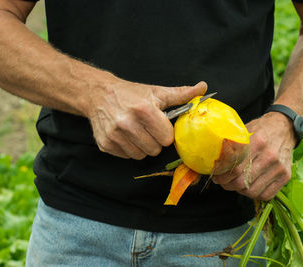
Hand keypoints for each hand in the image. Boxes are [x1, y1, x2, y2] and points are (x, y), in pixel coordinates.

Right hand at [86, 79, 206, 158]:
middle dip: (155, 141)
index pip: (166, 138)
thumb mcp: (157, 92)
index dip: (166, 133)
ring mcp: (114, 135)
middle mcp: (127, 123)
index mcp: (144, 110)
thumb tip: (203, 88)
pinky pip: (126, 157)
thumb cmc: (132, 94)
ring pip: (140, 155)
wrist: (99, 94)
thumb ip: (181, 93)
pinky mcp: (105, 144)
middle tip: (148, 129)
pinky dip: (129, 149)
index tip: (160, 126)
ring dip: (142, 147)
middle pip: (154, 149)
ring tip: (137, 132)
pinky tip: (126, 136)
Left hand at [212, 112, 295, 200]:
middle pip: (242, 182)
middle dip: (228, 185)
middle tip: (223, 181)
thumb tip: (214, 162)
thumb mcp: (244, 131)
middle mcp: (270, 156)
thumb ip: (232, 146)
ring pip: (252, 191)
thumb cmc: (260, 130)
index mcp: (257, 142)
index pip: (235, 167)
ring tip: (235, 184)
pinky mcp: (286, 176)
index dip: (222, 175)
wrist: (284, 128)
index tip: (216, 175)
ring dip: (239, 191)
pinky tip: (249, 186)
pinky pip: (266, 195)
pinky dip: (254, 194)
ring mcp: (279, 167)